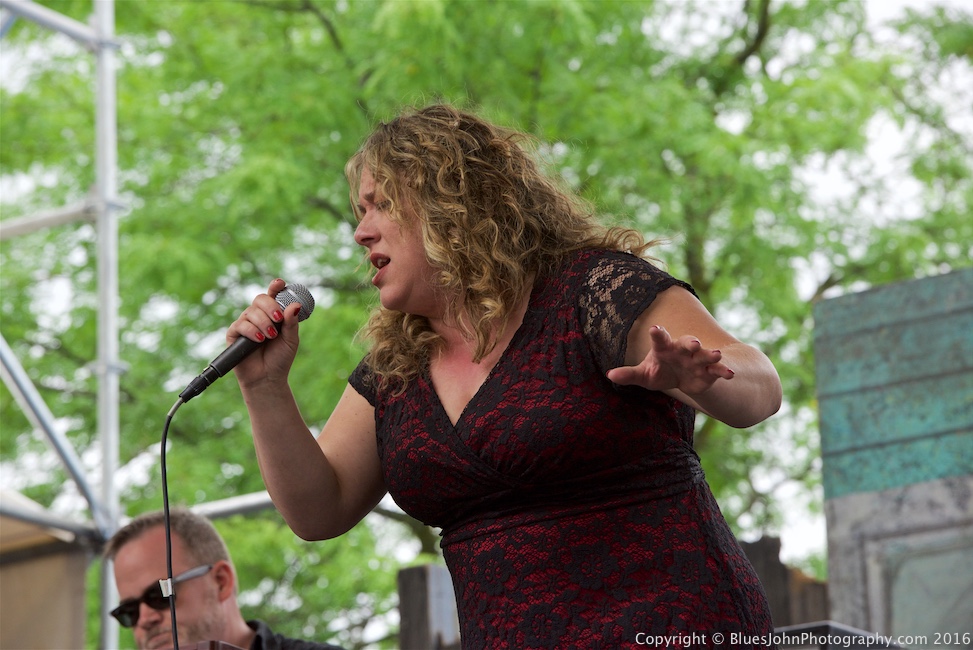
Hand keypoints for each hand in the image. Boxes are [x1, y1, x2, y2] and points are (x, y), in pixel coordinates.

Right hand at [227, 278, 303, 385]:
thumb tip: (295, 305)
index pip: (273, 295)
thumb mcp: (291, 339)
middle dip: (271, 307)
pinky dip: (251, 331)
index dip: (275, 286)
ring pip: (251, 312)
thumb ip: (291, 322)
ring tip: (271, 336)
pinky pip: (240, 325)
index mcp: (273, 314)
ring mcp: (245, 324)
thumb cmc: (280, 358)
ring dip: (263, 323)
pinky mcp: (234, 334)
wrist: (268, 378)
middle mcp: (258, 316)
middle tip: (279, 319)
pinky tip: (259, 339)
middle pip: (260, 299)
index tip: (279, 283)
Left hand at [606, 325, 733, 396]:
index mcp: (665, 347)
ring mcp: (698, 360)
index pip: (660, 338)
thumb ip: (629, 374)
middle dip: (692, 342)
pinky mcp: (709, 372)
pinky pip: (718, 370)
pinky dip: (724, 370)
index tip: (654, 328)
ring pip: (706, 354)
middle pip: (688, 342)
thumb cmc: (660, 372)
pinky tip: (730, 374)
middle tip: (695, 343)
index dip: (657, 333)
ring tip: (717, 354)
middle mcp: (683, 350)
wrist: (682, 381)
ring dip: (711, 354)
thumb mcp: (644, 375)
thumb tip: (610, 375)